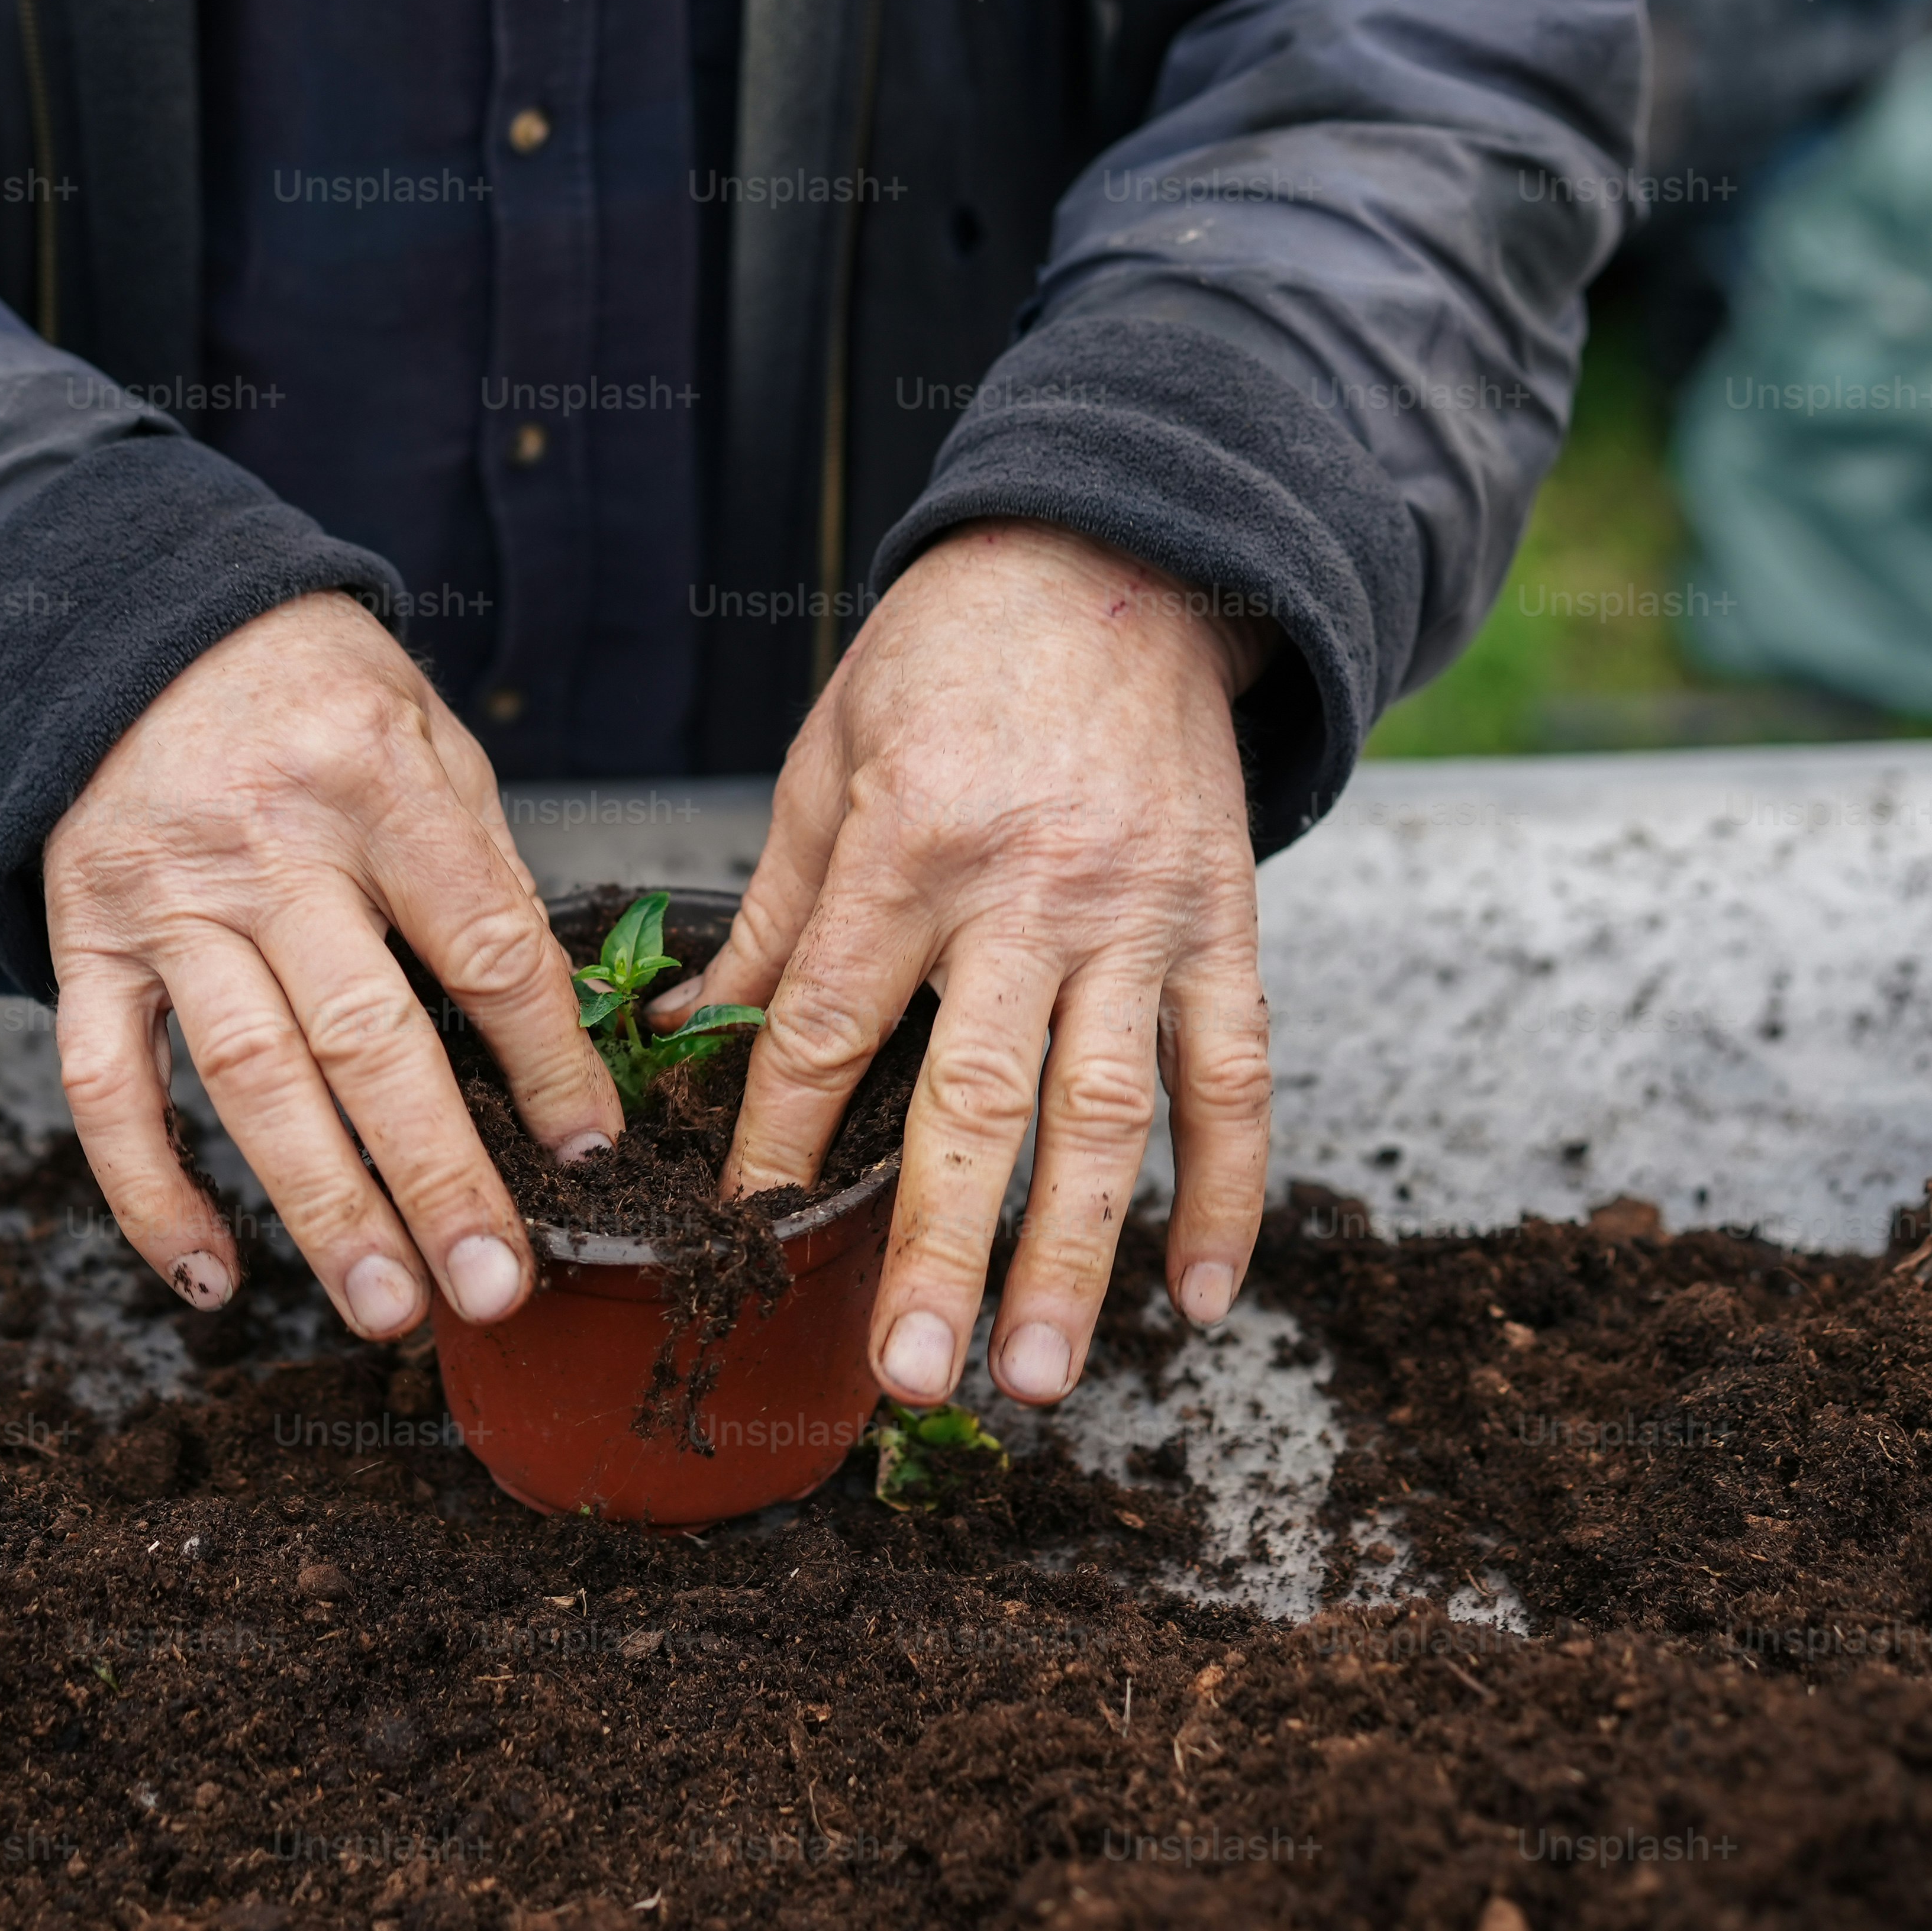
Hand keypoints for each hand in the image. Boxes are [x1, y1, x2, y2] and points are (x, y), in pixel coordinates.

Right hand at [45, 592, 622, 1338]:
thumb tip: (550, 1028)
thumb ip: (482, 871)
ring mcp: (166, 902)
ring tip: (388, 1308)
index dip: (547, 1062)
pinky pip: (105, 1088)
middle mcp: (266, 846)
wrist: (140, 622)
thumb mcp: (427, 735)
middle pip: (365, 1037)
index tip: (591, 1154)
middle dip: (438, 1177)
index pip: (485, 946)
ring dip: (322, 1210)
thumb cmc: (311, 690)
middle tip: (495, 1286)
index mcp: (374, 781)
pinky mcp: (86, 942)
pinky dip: (150, 1193)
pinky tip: (212, 1276)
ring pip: (246, 1080)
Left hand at [664, 521, 1272, 1406]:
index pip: (832, 1024)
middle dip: (938, 1247)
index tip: (746, 1230)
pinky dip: (1227, 1194)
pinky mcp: (1225, 921)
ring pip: (1110, 1115)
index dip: (781, 1136)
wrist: (1116, 554)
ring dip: (1076, 1258)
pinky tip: (1200, 1300)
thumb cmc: (950, 657)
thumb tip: (697, 1031)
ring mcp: (1140, 914)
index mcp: (910, 841)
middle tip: (907, 1372)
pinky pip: (1234, 1077)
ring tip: (1042, 1375)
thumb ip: (779, 909)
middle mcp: (1030, 889)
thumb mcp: (827, 757)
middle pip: (975, 1098)